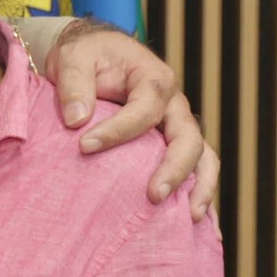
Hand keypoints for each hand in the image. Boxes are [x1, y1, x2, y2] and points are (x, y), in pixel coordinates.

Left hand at [46, 25, 220, 217]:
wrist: (94, 54)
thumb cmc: (86, 56)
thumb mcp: (74, 58)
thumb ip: (75, 85)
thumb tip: (76, 121)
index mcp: (153, 79)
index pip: (144, 109)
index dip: (117, 131)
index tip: (84, 146)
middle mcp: (173, 105)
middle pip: (188, 138)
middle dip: (175, 168)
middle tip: (153, 195)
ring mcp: (176, 126)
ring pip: (202, 156)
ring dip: (200, 186)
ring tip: (190, 216)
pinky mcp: (171, 144)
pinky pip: (195, 168)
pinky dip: (198, 192)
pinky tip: (193, 222)